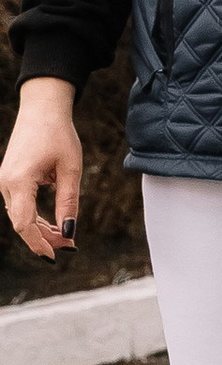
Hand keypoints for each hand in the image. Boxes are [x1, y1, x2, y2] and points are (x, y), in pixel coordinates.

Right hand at [2, 80, 82, 261]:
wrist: (42, 108)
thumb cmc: (59, 135)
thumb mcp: (71, 169)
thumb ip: (69, 202)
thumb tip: (69, 232)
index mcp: (19, 181)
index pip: (23, 224)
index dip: (38, 243)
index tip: (55, 256)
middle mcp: (5, 183)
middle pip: (22, 223)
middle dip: (45, 238)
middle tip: (71, 246)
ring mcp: (4, 181)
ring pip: (20, 215)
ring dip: (41, 229)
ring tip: (66, 238)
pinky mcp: (9, 178)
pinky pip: (20, 205)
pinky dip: (35, 216)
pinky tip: (53, 225)